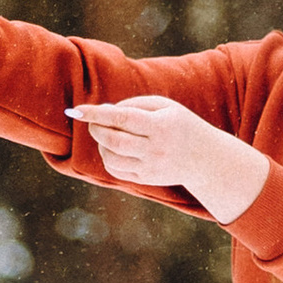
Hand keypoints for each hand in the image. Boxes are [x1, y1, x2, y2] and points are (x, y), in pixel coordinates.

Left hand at [66, 96, 270, 226]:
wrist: (205, 158)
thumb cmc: (181, 125)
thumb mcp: (165, 106)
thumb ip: (134, 104)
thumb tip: (104, 112)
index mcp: (160, 126)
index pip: (122, 119)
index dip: (97, 114)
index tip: (77, 109)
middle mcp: (155, 149)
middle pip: (113, 141)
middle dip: (96, 129)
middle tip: (92, 122)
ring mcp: (150, 167)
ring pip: (111, 158)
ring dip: (101, 144)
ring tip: (106, 135)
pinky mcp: (146, 179)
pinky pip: (117, 170)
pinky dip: (108, 158)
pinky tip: (112, 149)